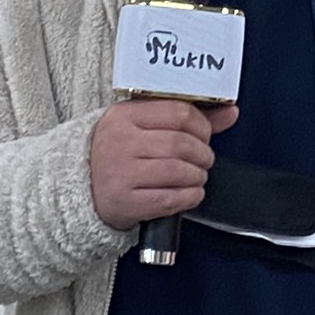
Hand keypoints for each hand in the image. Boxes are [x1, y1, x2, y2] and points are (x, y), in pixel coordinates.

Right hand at [89, 98, 232, 230]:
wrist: (83, 188)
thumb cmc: (120, 154)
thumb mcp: (144, 126)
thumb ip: (188, 118)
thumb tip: (231, 112)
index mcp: (124, 115)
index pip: (178, 113)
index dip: (202, 126)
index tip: (204, 136)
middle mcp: (120, 142)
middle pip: (181, 144)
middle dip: (203, 154)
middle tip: (204, 160)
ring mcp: (121, 173)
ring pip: (178, 171)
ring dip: (198, 176)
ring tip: (197, 176)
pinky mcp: (125, 202)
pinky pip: (170, 199)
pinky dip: (190, 197)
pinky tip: (190, 194)